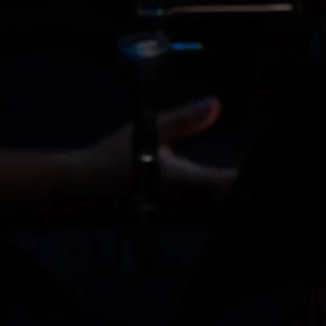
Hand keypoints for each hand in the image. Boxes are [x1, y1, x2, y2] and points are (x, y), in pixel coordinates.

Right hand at [79, 96, 238, 212]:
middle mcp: (192, 205)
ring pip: (216, 211)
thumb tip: (214, 104)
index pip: (233, 184)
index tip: (248, 162)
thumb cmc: (111, 159)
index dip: (243, 176)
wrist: (76, 190)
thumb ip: (185, 120)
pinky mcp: (174, 221)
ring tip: (230, 177)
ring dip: (226, 194)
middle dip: (237, 183)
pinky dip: (214, 203)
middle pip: (228, 200)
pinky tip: (215, 190)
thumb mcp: (148, 132)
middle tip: (238, 170)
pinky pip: (204, 216)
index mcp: (192, 184)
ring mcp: (183, 217)